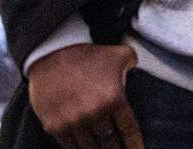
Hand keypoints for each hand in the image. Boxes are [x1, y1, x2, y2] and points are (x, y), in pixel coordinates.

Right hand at [28, 43, 143, 148]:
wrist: (52, 54)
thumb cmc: (90, 55)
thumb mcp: (121, 54)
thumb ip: (135, 65)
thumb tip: (140, 72)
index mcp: (114, 99)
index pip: (129, 131)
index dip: (134, 145)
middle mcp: (94, 114)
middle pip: (109, 144)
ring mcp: (73, 122)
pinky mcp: (54, 126)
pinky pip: (69, 146)